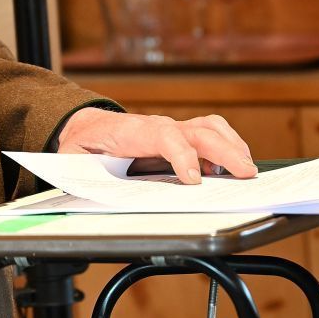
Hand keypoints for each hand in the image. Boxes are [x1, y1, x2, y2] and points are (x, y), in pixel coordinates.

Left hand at [55, 107, 256, 184]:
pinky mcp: (180, 137)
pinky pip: (210, 134)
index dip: (181, 155)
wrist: (84, 128)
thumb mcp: (71, 161)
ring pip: (209, 127)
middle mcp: (157, 127)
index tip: (194, 179)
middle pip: (197, 130)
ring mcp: (171, 129)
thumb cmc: (81, 146)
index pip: (163, 135)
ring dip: (232, 146)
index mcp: (131, 132)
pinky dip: (228, 148)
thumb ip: (78, 173)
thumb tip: (79, 190)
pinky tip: (235, 168)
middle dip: (224, 151)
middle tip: (244, 174)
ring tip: (247, 169)